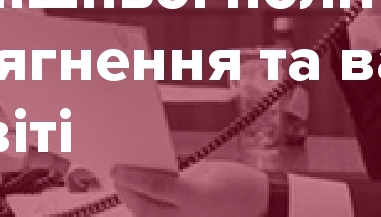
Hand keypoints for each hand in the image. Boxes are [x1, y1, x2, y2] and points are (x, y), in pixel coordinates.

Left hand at [112, 161, 268, 216]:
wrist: (263, 207)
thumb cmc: (241, 185)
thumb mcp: (209, 169)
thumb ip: (179, 173)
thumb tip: (153, 170)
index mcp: (197, 196)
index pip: (154, 187)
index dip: (132, 177)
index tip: (118, 168)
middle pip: (145, 208)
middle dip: (127, 192)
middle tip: (118, 176)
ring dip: (134, 205)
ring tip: (127, 188)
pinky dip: (148, 213)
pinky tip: (144, 203)